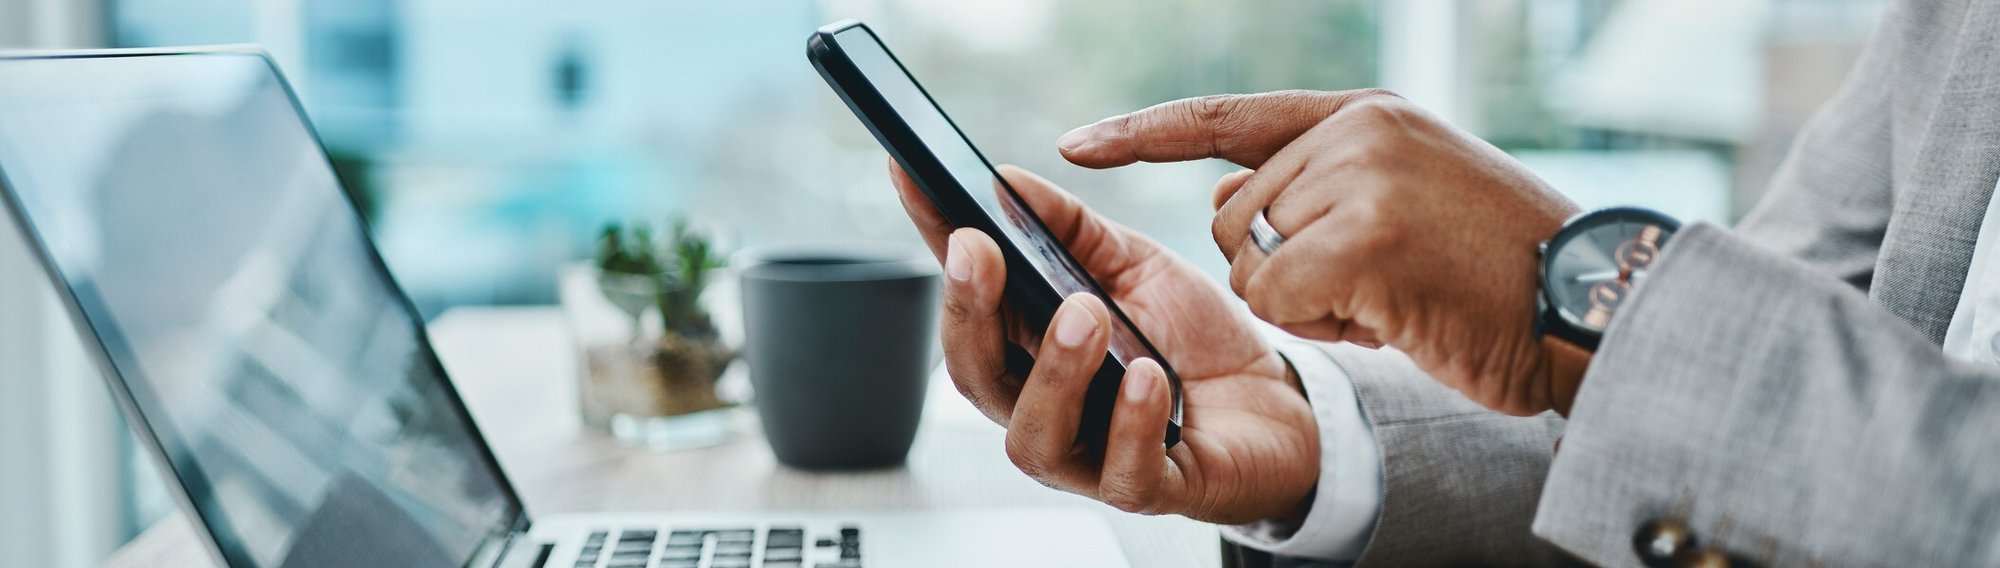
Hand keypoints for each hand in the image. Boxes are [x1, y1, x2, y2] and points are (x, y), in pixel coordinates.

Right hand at [889, 160, 1318, 523]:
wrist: (1278, 404)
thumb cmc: (1191, 339)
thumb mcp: (1132, 264)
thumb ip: (1069, 228)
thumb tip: (1004, 180)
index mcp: (1027, 348)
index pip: (964, 296)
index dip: (932, 241)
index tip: (914, 176)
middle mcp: (1042, 405)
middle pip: (974, 375)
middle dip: (968, 312)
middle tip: (981, 251)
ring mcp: (1089, 454)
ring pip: (1035, 436)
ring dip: (1053, 372)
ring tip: (1085, 314)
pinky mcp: (1148, 488)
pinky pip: (1123, 471)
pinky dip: (1129, 422)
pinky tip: (1147, 377)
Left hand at [1059, 90, 1582, 415]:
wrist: (1590, 306)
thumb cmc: (1497, 272)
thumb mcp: (1405, 202)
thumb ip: (1316, 191)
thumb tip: (1220, 207)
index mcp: (1367, 114)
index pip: (1230, 117)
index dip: (1147, 133)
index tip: (1078, 146)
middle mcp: (1358, 131)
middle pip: (1232, 217)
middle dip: (1280, 270)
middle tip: (1373, 284)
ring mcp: (1360, 178)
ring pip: (1248, 263)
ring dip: (1306, 304)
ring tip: (1392, 298)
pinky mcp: (1361, 239)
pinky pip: (1276, 300)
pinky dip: (1323, 328)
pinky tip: (1391, 318)